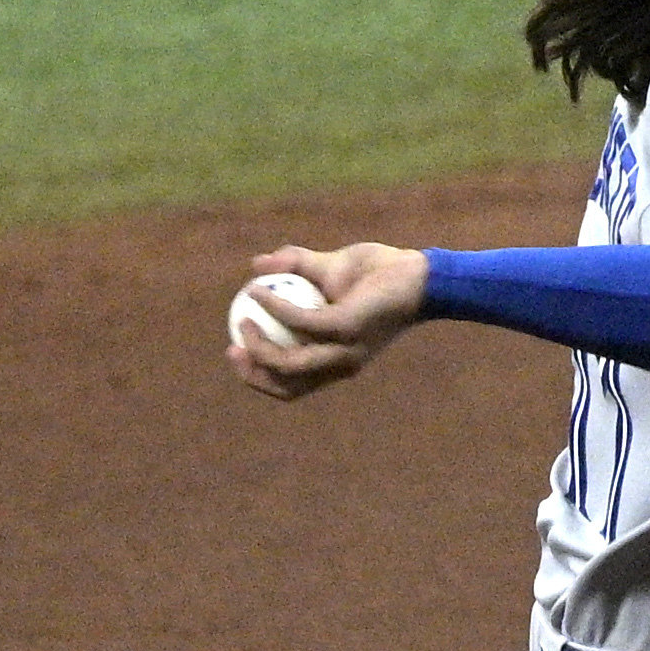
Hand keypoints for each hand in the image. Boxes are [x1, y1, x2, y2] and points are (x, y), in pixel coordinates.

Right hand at [225, 242, 429, 401]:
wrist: (417, 271)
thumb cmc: (378, 273)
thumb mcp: (329, 268)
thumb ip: (294, 265)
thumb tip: (257, 265)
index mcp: (336, 359)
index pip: (294, 384)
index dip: (260, 376)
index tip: (236, 351)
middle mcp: (341, 363)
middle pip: (288, 386)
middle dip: (253, 374)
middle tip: (232, 347)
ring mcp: (345, 349)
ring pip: (291, 364)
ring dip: (259, 346)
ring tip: (242, 319)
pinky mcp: (347, 327)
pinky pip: (300, 321)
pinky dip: (274, 307)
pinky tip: (258, 291)